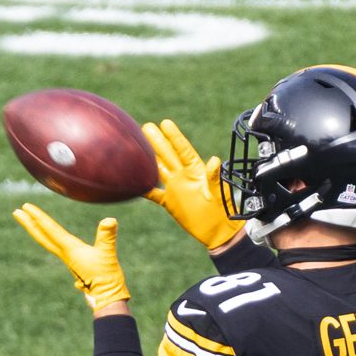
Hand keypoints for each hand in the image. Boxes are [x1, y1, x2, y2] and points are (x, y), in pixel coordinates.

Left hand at [13, 204, 131, 313]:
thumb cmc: (107, 277)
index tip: (25, 207)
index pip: (51, 230)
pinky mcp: (73, 262)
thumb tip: (110, 220)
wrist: (106, 297)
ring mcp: (68, 258)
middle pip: (42, 236)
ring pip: (47, 241)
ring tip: (28, 220)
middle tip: (16, 211)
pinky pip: (55, 246)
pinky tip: (50, 236)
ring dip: (36, 230)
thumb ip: (107, 237)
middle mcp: (65, 253)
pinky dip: (48, 238)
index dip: (38, 217)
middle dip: (29, 223)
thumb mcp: (108, 255)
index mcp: (70, 250)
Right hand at [141, 118, 240, 251]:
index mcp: (196, 171)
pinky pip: (153, 193)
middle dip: (157, 141)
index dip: (174, 136)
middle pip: (168, 155)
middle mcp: (184, 176)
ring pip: (159, 169)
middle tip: (146, 126)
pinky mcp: (170, 202)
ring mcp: (176, 188)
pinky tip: (132, 182)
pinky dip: (143, 188)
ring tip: (137, 145)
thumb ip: (214, 178)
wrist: (219, 232)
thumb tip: (214, 160)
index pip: (183, 150)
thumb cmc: (223, 211)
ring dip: (149, 158)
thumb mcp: (219, 193)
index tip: (165, 123)